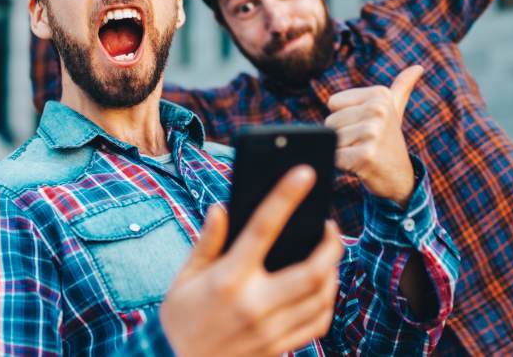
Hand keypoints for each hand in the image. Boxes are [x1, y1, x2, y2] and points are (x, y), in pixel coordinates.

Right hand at [159, 167, 343, 356]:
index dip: (286, 196)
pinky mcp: (278, 349)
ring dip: (333, 272)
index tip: (305, 173)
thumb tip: (222, 208)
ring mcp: (270, 330)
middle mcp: (253, 304)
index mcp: (228, 278)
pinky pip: (318, 323)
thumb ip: (207, 242)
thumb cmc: (180, 319)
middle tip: (330, 229)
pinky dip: (327, 301)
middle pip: (313, 270)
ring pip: (322, 296)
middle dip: (331, 245)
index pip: (263, 228)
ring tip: (327, 256)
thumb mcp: (185, 278)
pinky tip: (321, 288)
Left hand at [325, 66, 423, 205]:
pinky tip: (358, 166)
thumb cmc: (389, 141)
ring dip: (342, 151)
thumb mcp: (394, 110)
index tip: (364, 127)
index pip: (333, 103)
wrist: (400, 178)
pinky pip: (335, 156)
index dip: (344, 119)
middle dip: (341, 136)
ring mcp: (372, 132)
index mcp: (379, 95)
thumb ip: (401, 87)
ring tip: (362, 153)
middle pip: (330, 121)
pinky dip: (340, 164)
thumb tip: (418, 67)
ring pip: (331, 139)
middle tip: (363, 144)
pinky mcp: (365, 155)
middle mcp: (378, 110)